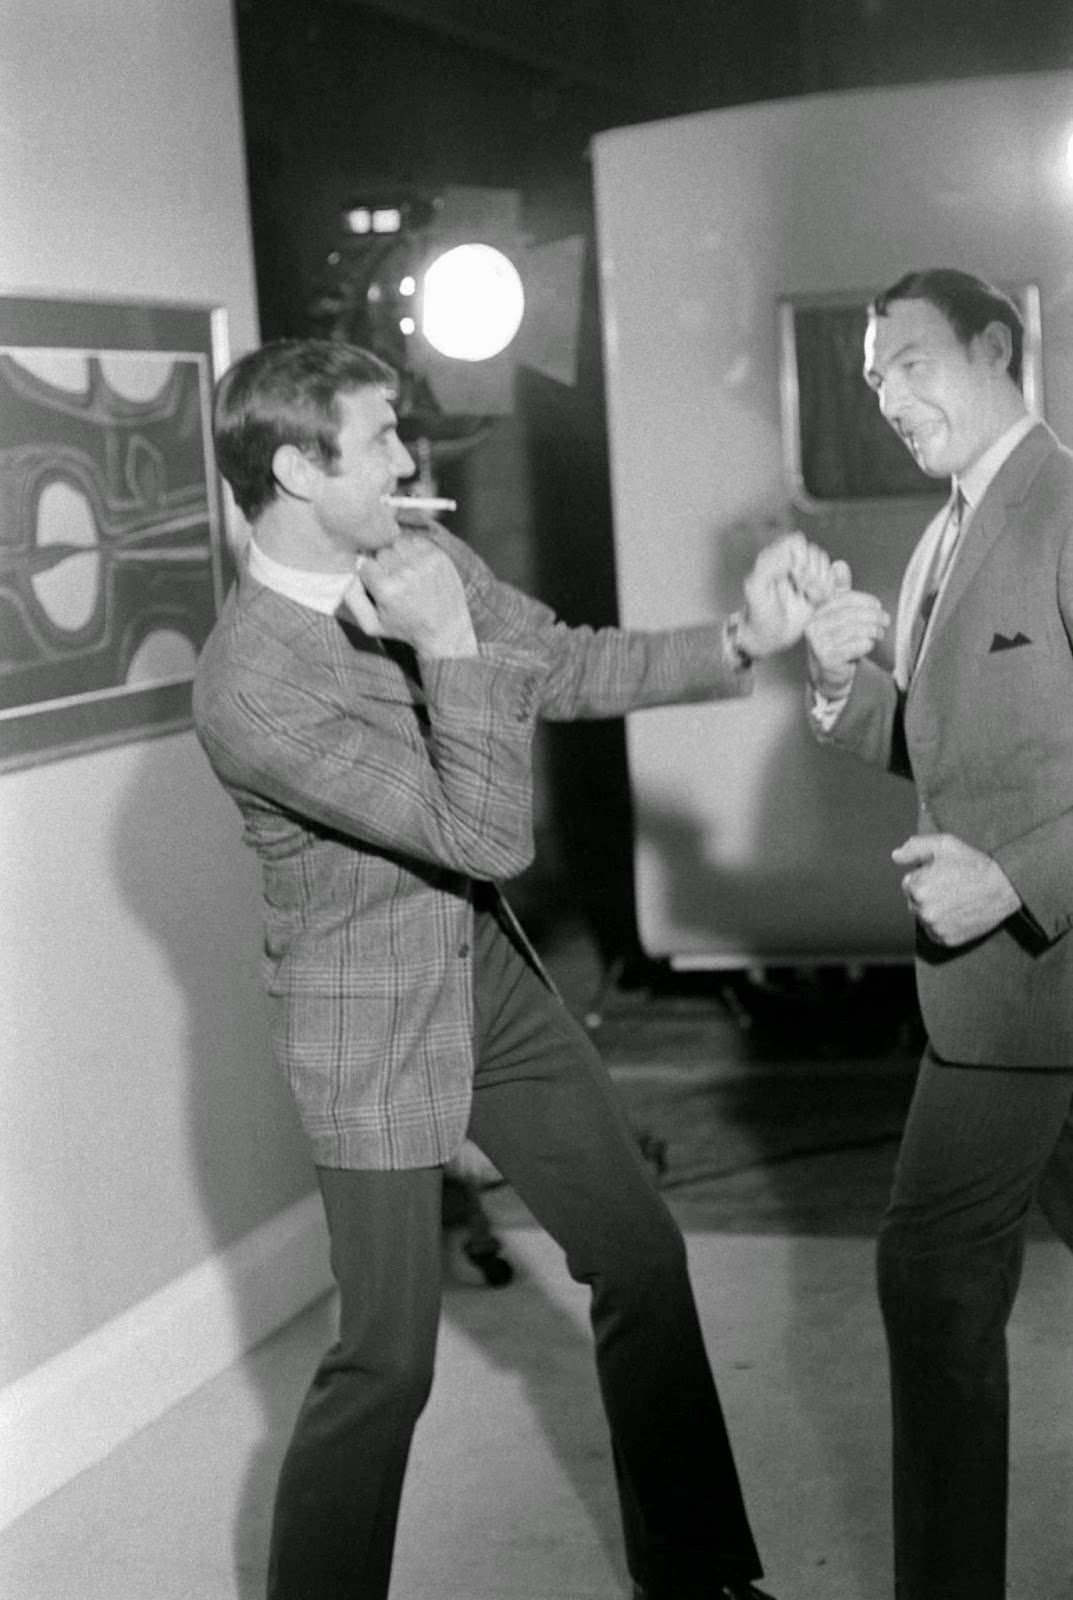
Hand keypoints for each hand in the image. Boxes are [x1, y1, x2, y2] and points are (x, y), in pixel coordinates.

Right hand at [342, 534, 478, 656]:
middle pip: (381, 551)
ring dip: (399, 554)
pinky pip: (416, 541)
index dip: (369, 574)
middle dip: (384, 564)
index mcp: (387, 590)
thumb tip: (347, 573)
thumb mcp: (372, 625)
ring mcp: (424, 562)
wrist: (445, 629)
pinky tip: (418, 567)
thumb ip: (353, 600)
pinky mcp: (438, 556)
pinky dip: (414, 551)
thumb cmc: (406, 628)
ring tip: (406, 571)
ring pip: (398, 543)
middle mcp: (406, 573)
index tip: (378, 584)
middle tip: (394, 579)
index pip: (365, 564)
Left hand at [736, 533, 834, 656]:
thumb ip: (767, 566)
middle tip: (801, 589)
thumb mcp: (755, 590)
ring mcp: (805, 577)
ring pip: (826, 566)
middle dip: (812, 571)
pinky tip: (815, 601)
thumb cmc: (758, 614)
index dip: (801, 555)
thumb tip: (790, 554)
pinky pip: (832, 581)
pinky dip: (828, 590)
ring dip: (821, 581)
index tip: (794, 575)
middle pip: (815, 553)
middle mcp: (791, 564)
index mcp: (775, 558)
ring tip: (808, 596)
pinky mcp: (817, 590)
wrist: (768, 639)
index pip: (797, 542)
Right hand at [805, 561, 888, 697]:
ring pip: (853, 630)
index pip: (841, 599)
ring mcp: (818, 644)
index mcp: (815, 612)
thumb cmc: (836, 640)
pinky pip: (852, 647)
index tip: (877, 604)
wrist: (829, 673)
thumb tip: (839, 565)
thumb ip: (840, 590)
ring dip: (872, 630)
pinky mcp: (826, 659)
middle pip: (849, 615)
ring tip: (880, 632)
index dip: (862, 600)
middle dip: (872, 616)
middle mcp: (812, 627)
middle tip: (885, 620)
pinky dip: (866, 644)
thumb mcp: (838, 613)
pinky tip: (869, 644)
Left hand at [892, 832, 1020, 945]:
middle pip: (915, 902)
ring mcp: (936, 927)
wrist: (1005, 886)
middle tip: (952, 887)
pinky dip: (944, 925)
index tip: (943, 875)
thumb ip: (915, 847)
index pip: (909, 883)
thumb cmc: (975, 863)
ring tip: (957, 900)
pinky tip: (958, 913)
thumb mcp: (945, 845)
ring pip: (925, 918)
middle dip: (928, 894)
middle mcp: (924, 911)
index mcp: (918, 887)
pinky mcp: (947, 940)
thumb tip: (896, 857)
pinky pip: (936, 933)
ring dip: (935, 910)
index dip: (925, 877)